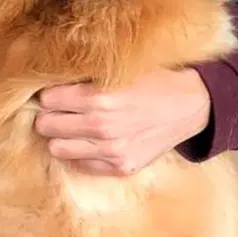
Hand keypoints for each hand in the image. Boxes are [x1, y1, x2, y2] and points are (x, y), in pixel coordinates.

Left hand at [34, 68, 211, 175]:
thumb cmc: (153, 80)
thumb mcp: (118, 69)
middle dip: (49, 116)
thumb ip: (82, 77)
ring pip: (56, 148)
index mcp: (98, 98)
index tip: (56, 94)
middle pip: (45, 125)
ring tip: (72, 127)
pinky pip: (79, 164)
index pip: (46, 100)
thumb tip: (46, 80)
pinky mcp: (121, 167)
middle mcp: (102, 127)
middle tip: (60, 111)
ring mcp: (111, 151)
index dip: (50, 95)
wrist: (192, 105)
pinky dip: (80, 152)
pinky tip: (91, 140)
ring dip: (60, 137)